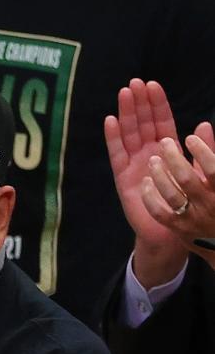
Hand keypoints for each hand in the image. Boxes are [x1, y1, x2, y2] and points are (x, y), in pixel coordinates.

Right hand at [105, 79, 189, 286]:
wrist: (172, 232)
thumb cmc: (186, 204)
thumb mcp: (199, 173)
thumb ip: (202, 150)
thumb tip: (202, 125)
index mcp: (167, 150)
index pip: (161, 122)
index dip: (157, 104)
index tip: (153, 85)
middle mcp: (148, 154)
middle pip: (142, 123)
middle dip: (139, 103)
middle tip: (135, 83)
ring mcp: (134, 165)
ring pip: (129, 134)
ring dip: (126, 114)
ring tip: (124, 94)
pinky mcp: (123, 178)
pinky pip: (117, 155)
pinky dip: (113, 138)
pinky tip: (111, 121)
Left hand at [143, 123, 214, 246]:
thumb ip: (210, 151)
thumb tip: (202, 125)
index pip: (213, 169)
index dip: (201, 151)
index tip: (189, 138)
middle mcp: (207, 204)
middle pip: (187, 179)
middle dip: (174, 159)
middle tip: (163, 142)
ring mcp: (191, 217)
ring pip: (171, 196)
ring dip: (160, 175)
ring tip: (152, 160)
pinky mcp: (177, 228)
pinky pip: (159, 212)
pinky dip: (150, 197)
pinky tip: (145, 183)